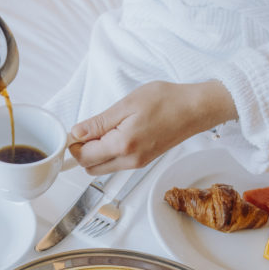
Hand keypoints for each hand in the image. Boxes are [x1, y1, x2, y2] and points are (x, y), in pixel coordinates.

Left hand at [67, 80, 236, 173]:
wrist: (194, 109)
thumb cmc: (165, 101)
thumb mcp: (126, 105)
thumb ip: (98, 123)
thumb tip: (76, 133)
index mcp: (122, 146)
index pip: (84, 157)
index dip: (74, 145)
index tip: (75, 130)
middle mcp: (129, 161)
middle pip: (91, 167)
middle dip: (83, 151)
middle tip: (89, 129)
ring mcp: (137, 164)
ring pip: (103, 167)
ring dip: (96, 153)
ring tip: (105, 129)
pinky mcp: (143, 162)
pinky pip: (117, 163)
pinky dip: (109, 152)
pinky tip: (116, 134)